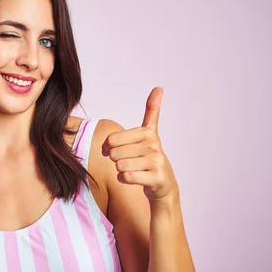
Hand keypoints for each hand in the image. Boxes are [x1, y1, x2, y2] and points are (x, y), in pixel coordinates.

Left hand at [102, 87, 178, 201]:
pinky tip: (135, 178)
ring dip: (122, 171)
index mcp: (147, 132)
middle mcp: (154, 145)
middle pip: (114, 154)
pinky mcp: (156, 177)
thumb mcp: (150, 133)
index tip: (115, 148)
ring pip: (120, 166)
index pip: (112, 139)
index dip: (108, 147)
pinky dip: (125, 179)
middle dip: (117, 160)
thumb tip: (159, 87)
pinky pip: (126, 177)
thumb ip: (152, 111)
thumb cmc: (150, 157)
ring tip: (134, 170)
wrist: (164, 183)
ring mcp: (156, 161)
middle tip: (130, 162)